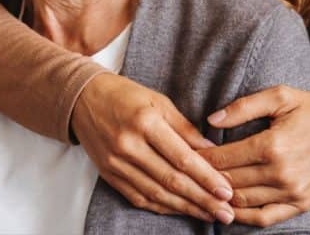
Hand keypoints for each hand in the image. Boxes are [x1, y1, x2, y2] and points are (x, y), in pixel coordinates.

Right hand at [71, 73, 236, 223]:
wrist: (82, 99)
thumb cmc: (125, 95)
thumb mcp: (158, 101)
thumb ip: (184, 128)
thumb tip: (212, 151)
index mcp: (145, 122)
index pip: (182, 158)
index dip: (207, 178)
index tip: (227, 191)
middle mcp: (129, 145)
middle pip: (171, 180)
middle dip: (202, 199)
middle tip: (226, 213)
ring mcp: (116, 163)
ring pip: (156, 194)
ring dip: (186, 208)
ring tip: (210, 215)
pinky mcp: (109, 174)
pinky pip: (139, 197)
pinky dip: (162, 207)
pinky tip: (181, 210)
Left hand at [199, 85, 309, 226]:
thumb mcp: (279, 96)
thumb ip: (243, 107)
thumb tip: (211, 120)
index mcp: (272, 145)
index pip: (224, 158)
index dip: (201, 158)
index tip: (187, 155)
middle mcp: (280, 173)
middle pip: (229, 182)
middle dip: (205, 178)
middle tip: (188, 173)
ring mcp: (291, 192)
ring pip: (243, 201)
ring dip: (220, 198)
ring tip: (202, 190)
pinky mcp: (300, 204)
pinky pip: (264, 217)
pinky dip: (243, 216)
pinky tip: (228, 209)